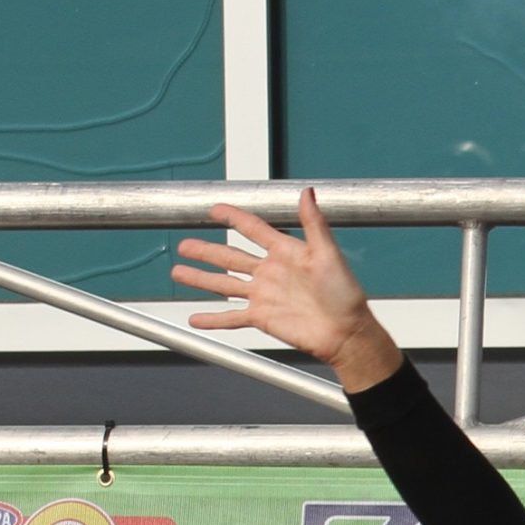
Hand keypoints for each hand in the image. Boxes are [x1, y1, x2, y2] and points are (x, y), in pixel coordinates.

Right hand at [173, 189, 402, 389]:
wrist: (347, 333)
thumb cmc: (345, 294)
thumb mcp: (328, 255)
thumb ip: (314, 224)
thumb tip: (307, 191)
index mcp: (285, 252)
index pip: (253, 229)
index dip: (233, 217)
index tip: (213, 208)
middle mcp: (271, 272)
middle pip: (230, 257)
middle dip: (206, 250)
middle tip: (184, 245)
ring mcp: (264, 296)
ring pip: (224, 284)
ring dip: (201, 279)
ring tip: (177, 272)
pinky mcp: (263, 318)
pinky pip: (231, 318)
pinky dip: (212, 319)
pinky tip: (194, 319)